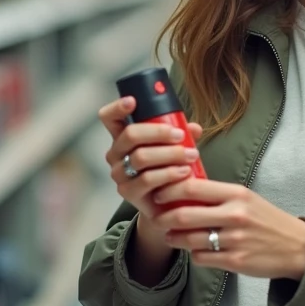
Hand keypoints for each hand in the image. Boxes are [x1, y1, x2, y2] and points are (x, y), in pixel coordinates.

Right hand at [98, 96, 203, 236]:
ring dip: (169, 154)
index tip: (133, 101)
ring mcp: (119, 173)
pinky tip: (184, 172)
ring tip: (191, 155)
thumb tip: (194, 127)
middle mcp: (116, 153)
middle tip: (180, 135)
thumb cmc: (168, 169)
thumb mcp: (174, 147)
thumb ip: (182, 135)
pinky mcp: (128, 192)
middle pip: (130, 135)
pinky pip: (148, 179)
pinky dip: (169, 174)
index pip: (110, 117)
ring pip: (141, 157)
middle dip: (158, 132)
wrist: (167, 204)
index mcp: (123, 137)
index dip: (118, 107)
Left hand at [151, 177, 304, 280]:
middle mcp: (235, 215)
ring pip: (189, 239)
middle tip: (157, 218)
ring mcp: (235, 240)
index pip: (192, 187)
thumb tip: (183, 190)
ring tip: (170, 236)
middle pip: (184, 214)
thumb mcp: (246, 199)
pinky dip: (193, 254)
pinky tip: (196, 250)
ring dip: (174, 238)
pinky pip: (201, 258)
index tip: (159, 194)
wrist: (297, 247)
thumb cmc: (267, 220)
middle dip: (164, 217)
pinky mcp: (235, 261)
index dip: (169, 190)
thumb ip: (218, 195)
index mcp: (237, 194)